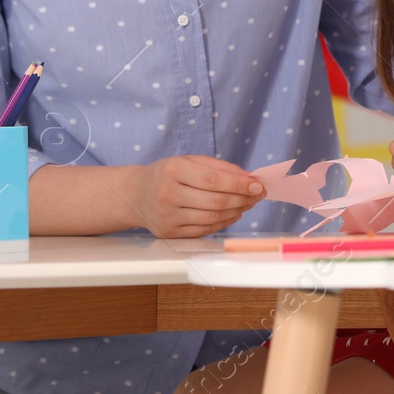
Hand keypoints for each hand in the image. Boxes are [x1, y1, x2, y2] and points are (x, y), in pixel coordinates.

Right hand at [126, 155, 264, 237]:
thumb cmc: (167, 174)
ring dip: (237, 211)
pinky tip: (235, 214)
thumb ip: (219, 167)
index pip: (212, 180)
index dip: (239, 184)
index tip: (258, 184)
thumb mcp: (188, 161)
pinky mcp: (169, 233)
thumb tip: (249, 178)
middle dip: (243, 198)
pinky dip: (224, 222)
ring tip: (249, 203)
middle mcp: (167, 195)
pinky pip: (204, 229)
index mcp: (172, 171)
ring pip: (212, 217)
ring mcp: (167, 217)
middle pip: (215, 201)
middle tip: (259, 194)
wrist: (135, 195)